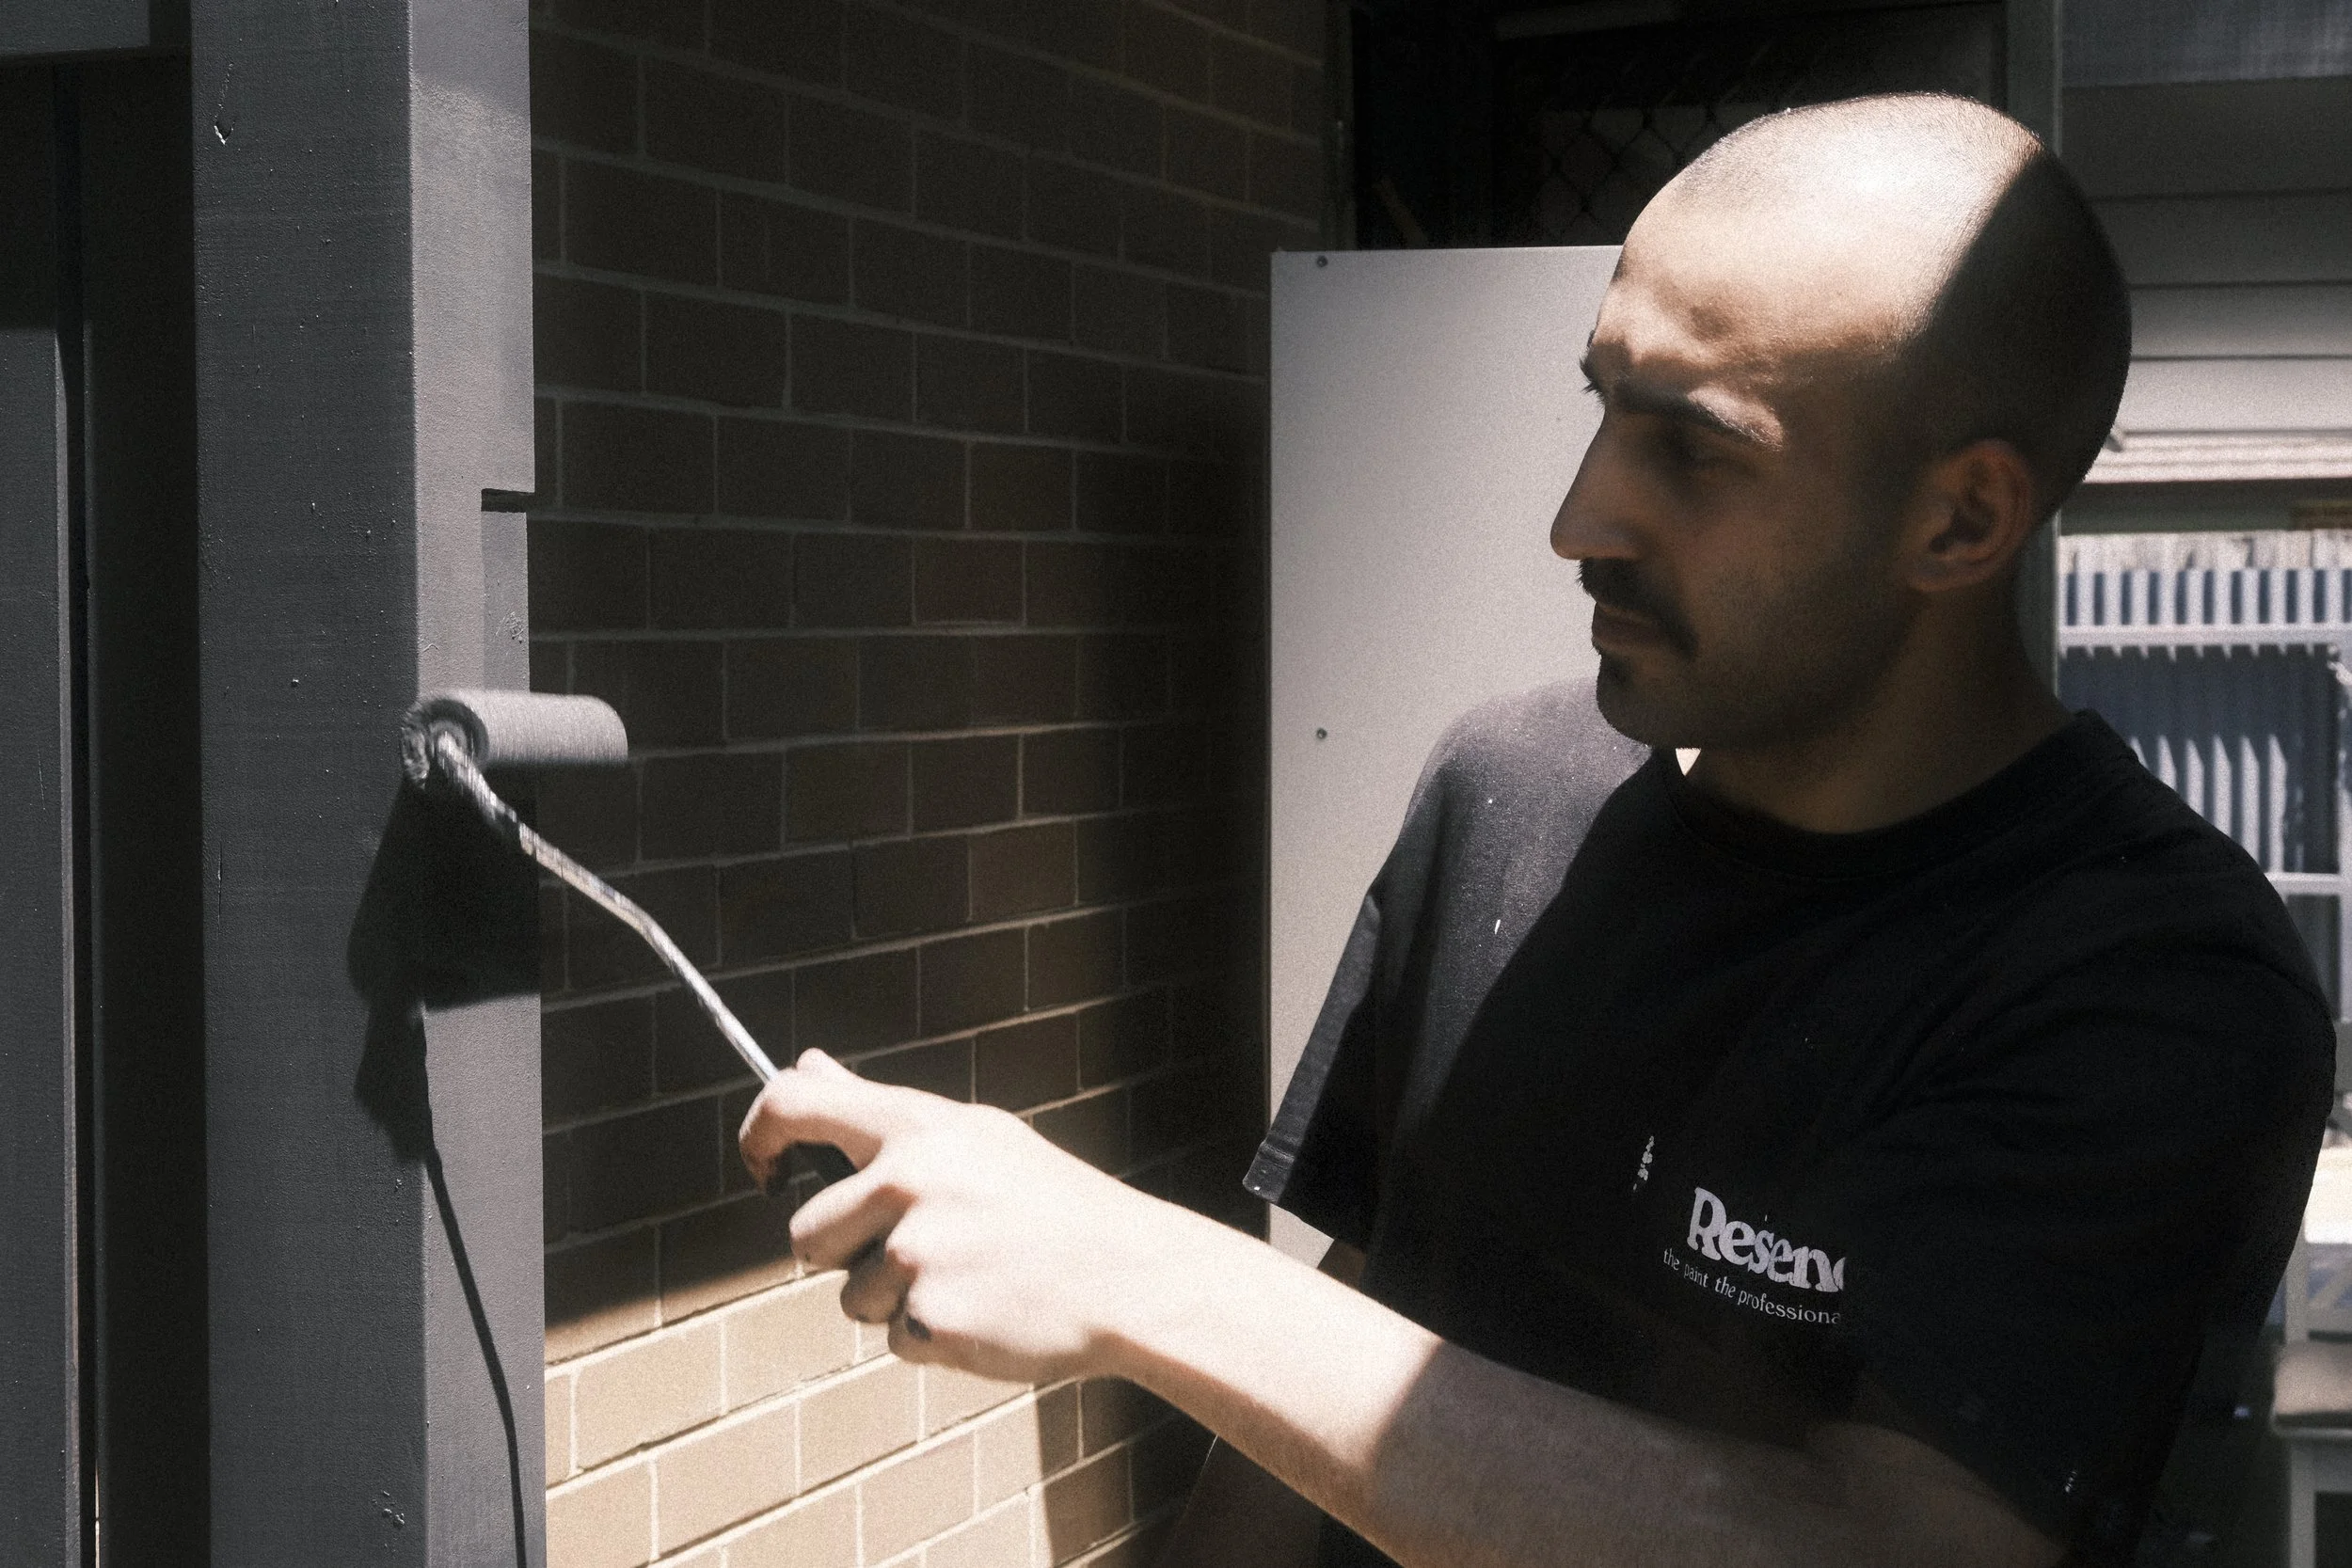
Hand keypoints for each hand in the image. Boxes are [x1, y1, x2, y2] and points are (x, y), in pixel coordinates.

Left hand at [738, 1051, 1202, 1383]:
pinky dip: (933, 1337)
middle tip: (924, 1247)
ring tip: (972, 1274)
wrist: (1130, 1273)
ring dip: (895, 1300)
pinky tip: (987, 1309)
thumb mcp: (971, 1134)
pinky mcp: (932, 1318)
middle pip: (804, 1235)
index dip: (757, 1136)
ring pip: (850, 1297)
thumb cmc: (1045, 1202)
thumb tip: (806, 1064)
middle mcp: (908, 1179)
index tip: (764, 1169)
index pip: (792, 1104)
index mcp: (916, 1126)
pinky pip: (894, 1340)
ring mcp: (917, 1252)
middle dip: (845, 1253)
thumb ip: (879, 1107)